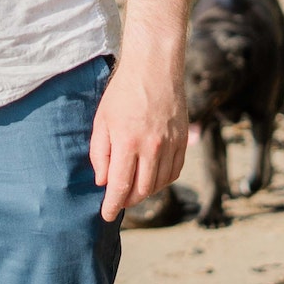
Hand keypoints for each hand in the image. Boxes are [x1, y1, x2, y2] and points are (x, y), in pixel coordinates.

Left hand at [89, 55, 187, 221]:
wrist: (154, 68)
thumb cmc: (122, 93)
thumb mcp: (101, 120)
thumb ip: (99, 153)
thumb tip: (103, 182)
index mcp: (127, 142)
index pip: (119, 185)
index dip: (112, 205)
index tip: (106, 215)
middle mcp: (152, 147)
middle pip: (142, 190)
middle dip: (128, 201)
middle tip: (118, 203)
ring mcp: (170, 145)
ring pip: (160, 184)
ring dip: (145, 192)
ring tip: (133, 191)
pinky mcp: (183, 140)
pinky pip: (174, 171)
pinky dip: (163, 181)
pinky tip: (152, 179)